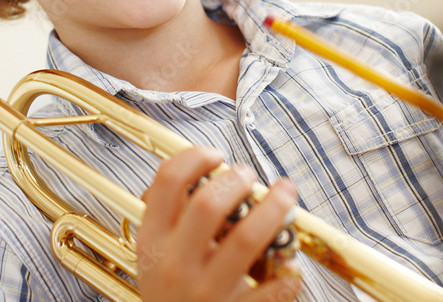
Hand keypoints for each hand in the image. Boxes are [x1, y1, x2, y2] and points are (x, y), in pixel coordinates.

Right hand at [137, 147, 301, 301]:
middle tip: (250, 176)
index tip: (217, 155)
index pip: (167, 182)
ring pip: (248, 237)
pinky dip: (288, 275)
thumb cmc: (169, 296)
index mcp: (152, 242)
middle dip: (239, 179)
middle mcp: (175, 263)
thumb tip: (210, 172)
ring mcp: (204, 291)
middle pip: (209, 203)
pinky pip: (271, 289)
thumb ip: (172, 218)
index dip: (195, 157)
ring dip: (274, 209)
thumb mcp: (156, 256)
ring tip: (284, 196)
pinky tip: (290, 267)